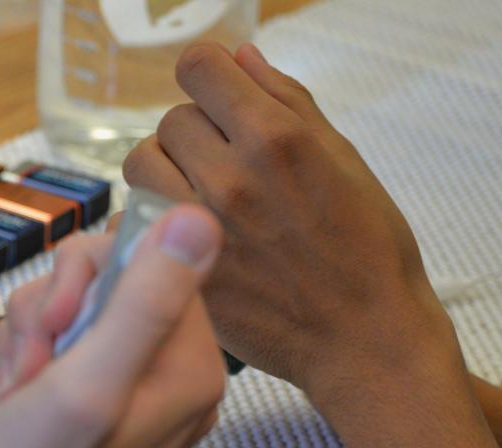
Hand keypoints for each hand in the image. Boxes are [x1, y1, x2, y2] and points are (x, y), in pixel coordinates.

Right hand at [0, 206, 225, 447]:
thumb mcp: (87, 384)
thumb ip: (146, 301)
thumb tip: (200, 216)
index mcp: (189, 370)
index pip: (155, 261)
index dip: (90, 275)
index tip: (53, 325)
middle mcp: (167, 377)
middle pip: (110, 280)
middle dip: (51, 310)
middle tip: (29, 366)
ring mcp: (126, 393)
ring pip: (72, 309)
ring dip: (27, 337)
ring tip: (15, 391)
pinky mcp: (87, 406)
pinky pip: (55, 344)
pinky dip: (21, 361)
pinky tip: (9, 399)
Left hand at [123, 42, 463, 417]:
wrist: (363, 337)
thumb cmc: (367, 250)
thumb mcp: (344, 159)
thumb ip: (287, 101)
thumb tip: (241, 57)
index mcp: (277, 139)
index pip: (199, 67)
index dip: (207, 75)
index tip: (217, 94)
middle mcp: (231, 178)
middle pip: (170, 120)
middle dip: (194, 133)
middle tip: (223, 162)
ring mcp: (198, 230)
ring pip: (141, 165)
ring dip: (163, 172)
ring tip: (197, 195)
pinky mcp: (179, 272)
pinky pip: (133, 225)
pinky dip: (151, 224)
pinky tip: (184, 239)